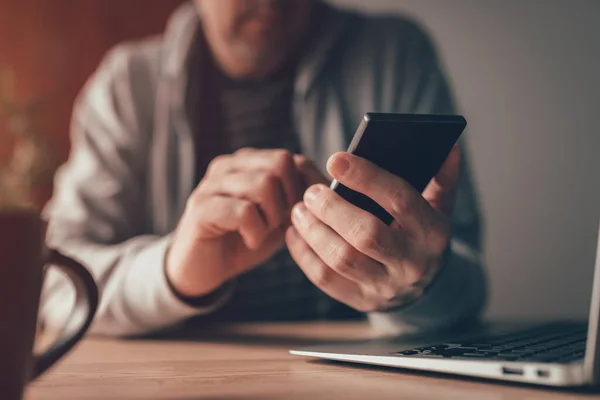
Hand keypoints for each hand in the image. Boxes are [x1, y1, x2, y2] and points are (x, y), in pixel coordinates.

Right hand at [166, 148, 325, 297]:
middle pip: (280, 163)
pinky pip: (244, 211)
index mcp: (248, 162)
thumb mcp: (279, 217)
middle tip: (278, 224)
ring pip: (264, 183)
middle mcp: (228, 165)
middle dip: (289, 200)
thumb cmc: (244, 239)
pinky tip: (249, 241)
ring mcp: (211, 184)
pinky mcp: (201, 208)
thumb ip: (298, 198)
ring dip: (273, 217)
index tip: (296, 215)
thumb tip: (326, 187)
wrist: (204, 269)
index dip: (304, 190)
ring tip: (262, 232)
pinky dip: (255, 232)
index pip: (291, 159)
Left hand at [286, 145, 460, 311]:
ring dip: (313, 231)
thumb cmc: (422, 234)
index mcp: (432, 232)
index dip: (366, 177)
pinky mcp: (362, 300)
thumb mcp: (439, 207)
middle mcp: (411, 262)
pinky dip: (304, 254)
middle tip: (312, 192)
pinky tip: (295, 233)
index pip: (399, 199)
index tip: (335, 159)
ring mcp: (386, 285)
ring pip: (342, 259)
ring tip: (299, 209)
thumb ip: (443, 177)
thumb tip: (449, 145)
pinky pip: (326, 279)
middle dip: (332, 209)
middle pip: (366, 234)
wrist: (423, 287)